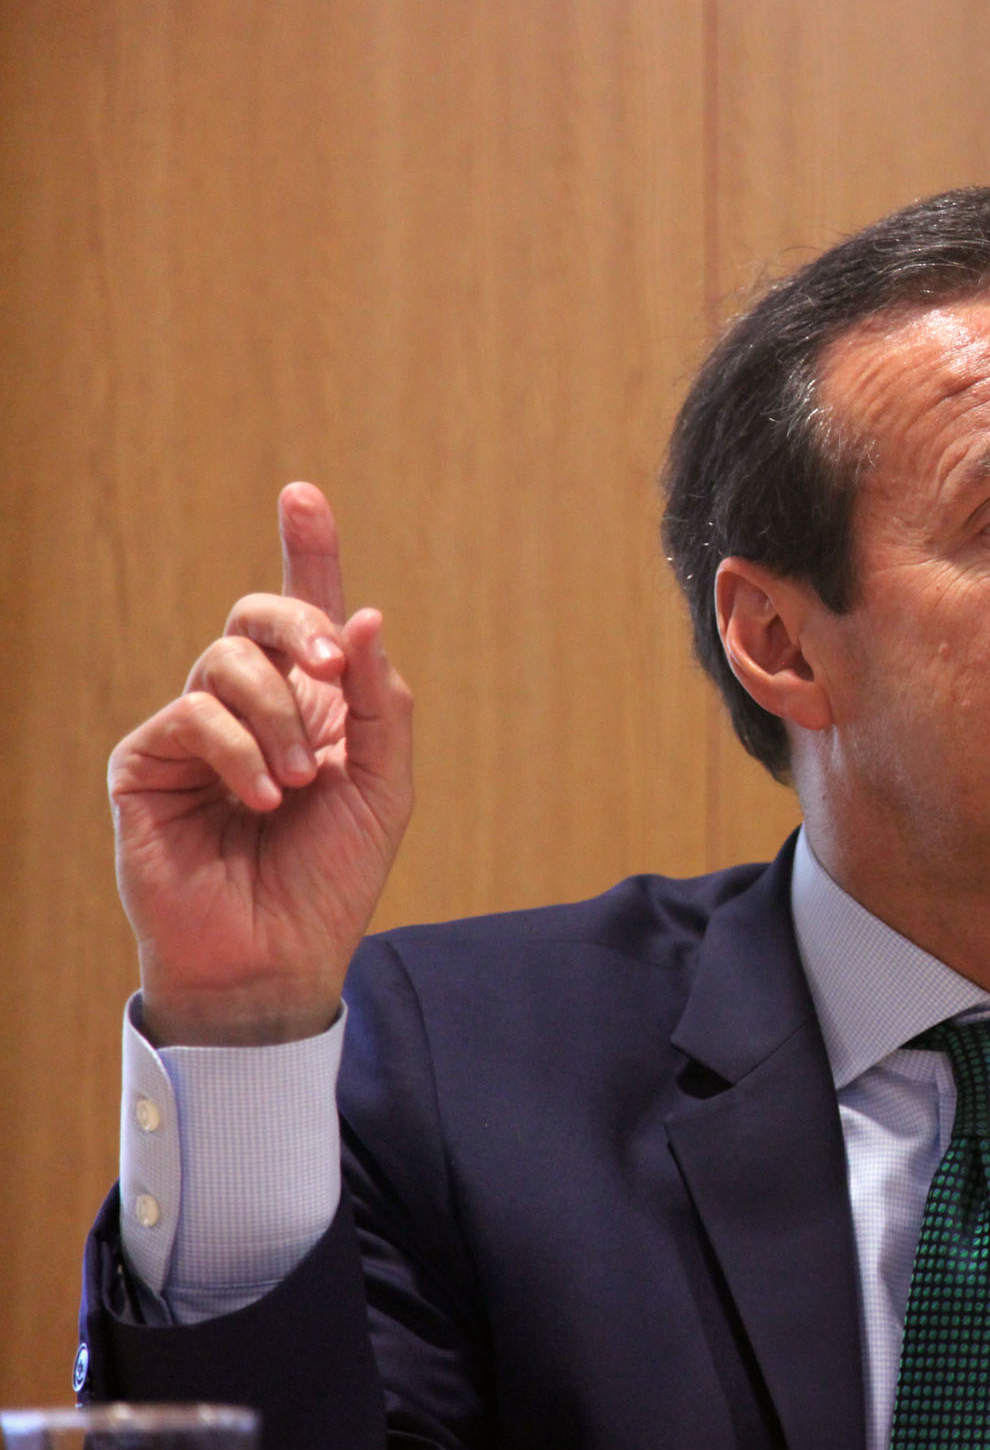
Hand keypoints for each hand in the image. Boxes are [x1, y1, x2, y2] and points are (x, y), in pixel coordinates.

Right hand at [110, 483, 413, 1045]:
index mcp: (314, 705)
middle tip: (339, 665)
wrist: (276, 956)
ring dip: (279, 716)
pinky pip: (193, 712)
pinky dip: (239, 749)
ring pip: (228, 660)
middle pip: (261, 615)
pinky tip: (261, 799)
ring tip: (296, 786)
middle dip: (305, 624)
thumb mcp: (384, 786)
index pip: (306, 613)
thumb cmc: (330, 878)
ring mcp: (195, 731)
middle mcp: (252, 706)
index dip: (306, 551)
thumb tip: (369, 616)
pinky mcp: (146, 762)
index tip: (304, 493)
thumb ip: (383, 704)